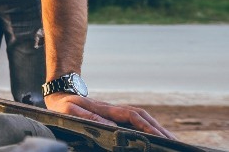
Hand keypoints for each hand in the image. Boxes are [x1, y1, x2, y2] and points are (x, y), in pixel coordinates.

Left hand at [44, 93, 176, 139]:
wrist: (60, 93)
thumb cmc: (63, 104)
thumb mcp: (70, 110)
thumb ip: (88, 116)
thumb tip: (110, 125)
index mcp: (106, 108)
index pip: (132, 116)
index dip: (146, 126)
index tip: (159, 136)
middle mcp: (114, 109)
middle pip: (143, 116)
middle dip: (159, 129)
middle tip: (174, 142)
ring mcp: (115, 111)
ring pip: (142, 118)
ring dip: (157, 128)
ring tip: (170, 141)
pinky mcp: (114, 115)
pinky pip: (135, 121)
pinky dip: (148, 127)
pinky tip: (155, 136)